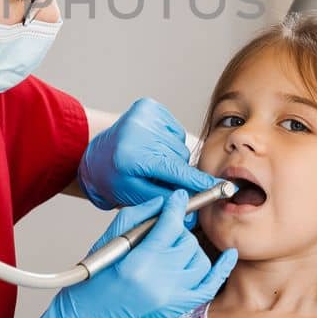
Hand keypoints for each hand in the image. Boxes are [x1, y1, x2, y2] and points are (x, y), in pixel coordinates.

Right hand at [10, 191, 237, 317]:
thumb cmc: (91, 286)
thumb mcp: (107, 245)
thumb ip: (136, 218)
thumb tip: (162, 203)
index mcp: (139, 263)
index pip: (170, 225)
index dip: (176, 207)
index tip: (178, 198)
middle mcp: (161, 281)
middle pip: (186, 241)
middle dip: (178, 231)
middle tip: (165, 229)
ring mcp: (174, 298)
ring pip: (199, 259)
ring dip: (189, 249)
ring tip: (171, 248)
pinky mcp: (179, 309)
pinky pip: (211, 285)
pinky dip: (221, 269)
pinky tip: (228, 255)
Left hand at [78, 98, 217, 209]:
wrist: (98, 155)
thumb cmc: (115, 178)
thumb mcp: (137, 196)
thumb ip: (167, 200)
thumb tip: (193, 211)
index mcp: (131, 155)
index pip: (173, 169)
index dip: (197, 180)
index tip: (218, 186)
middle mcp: (136, 129)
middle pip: (180, 157)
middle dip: (178, 173)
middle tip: (162, 178)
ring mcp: (143, 114)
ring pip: (180, 145)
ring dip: (173, 157)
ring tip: (153, 162)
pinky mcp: (148, 106)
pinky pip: (175, 131)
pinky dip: (169, 142)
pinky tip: (154, 147)